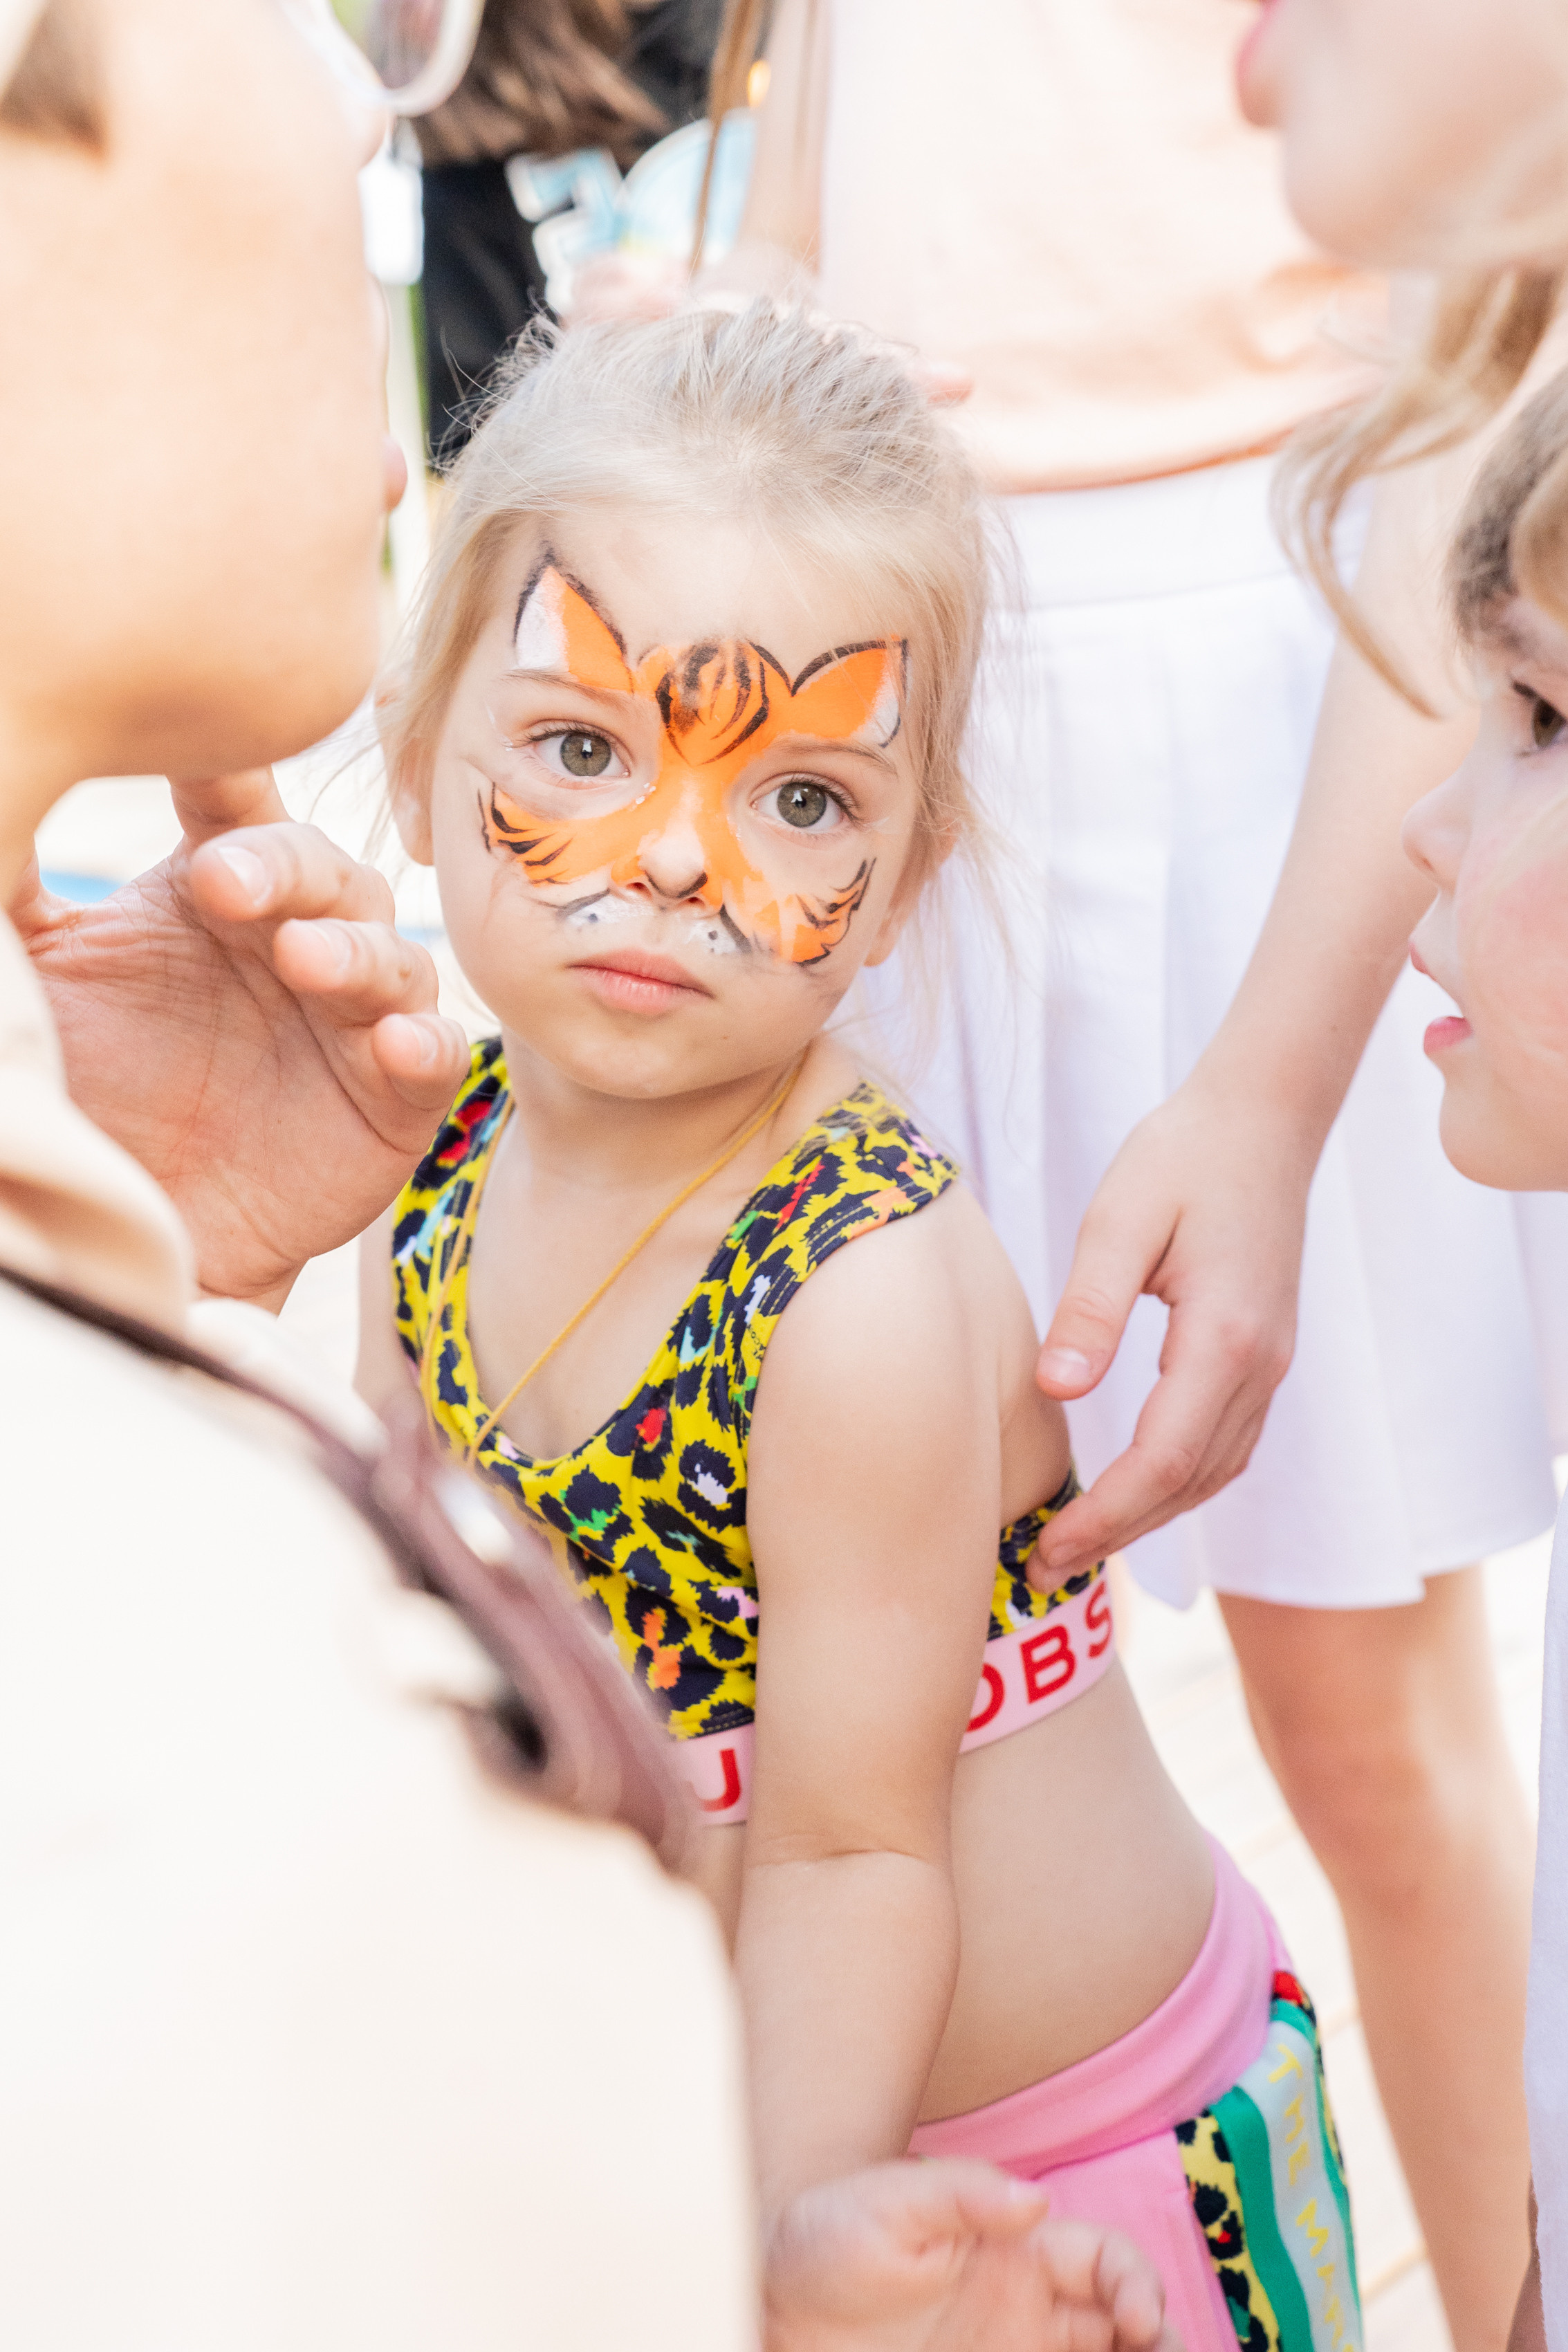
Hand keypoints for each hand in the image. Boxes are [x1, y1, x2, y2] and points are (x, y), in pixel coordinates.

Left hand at [13, 768, 467, 1307]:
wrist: (137, 1225)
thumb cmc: (93, 1088)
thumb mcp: (45, 975)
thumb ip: (21, 885)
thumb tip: (11, 767)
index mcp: (222, 889)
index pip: (236, 806)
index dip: (226, 768)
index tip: (197, 737)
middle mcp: (299, 938)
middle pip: (323, 870)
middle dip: (285, 868)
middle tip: (225, 880)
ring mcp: (357, 1018)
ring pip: (391, 955)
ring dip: (355, 952)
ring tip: (303, 960)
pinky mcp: (397, 1102)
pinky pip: (435, 1057)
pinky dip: (425, 1044)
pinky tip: (396, 1044)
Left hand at [765, 2157, 1175, 2351]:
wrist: (770, 2299)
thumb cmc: (827, 2235)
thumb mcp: (884, 2203)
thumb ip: (958, 2193)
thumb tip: (1036, 2199)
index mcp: (1018, 2250)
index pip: (1106, 2261)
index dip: (1137, 2284)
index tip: (1141, 2319)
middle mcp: (1029, 2306)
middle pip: (1126, 2325)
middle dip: (1162, 2341)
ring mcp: (1011, 2350)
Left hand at [1030, 1077, 1310, 1578]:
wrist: (1262, 1119)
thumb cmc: (1182, 1157)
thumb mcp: (1118, 1220)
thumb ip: (1091, 1307)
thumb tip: (1058, 1390)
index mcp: (1224, 1336)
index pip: (1165, 1458)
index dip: (1107, 1515)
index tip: (1048, 1546)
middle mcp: (1260, 1365)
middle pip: (1190, 1483)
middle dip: (1118, 1534)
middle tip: (1043, 1569)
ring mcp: (1270, 1365)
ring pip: (1213, 1473)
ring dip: (1149, 1517)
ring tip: (1079, 1546)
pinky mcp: (1263, 1357)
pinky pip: (1225, 1444)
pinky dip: (1179, 1484)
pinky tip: (1134, 1494)